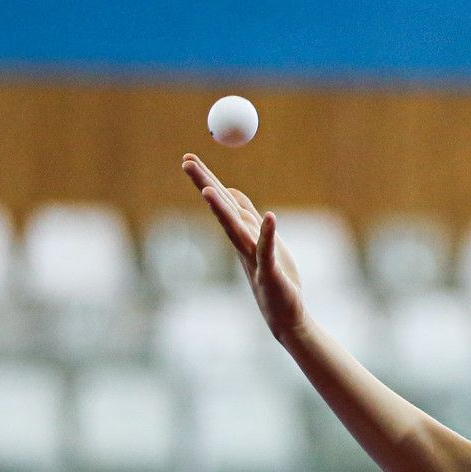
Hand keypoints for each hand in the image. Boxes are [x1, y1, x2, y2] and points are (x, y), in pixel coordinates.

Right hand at [181, 153, 305, 339]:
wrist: (285, 314)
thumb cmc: (274, 277)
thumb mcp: (261, 239)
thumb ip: (246, 216)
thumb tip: (229, 189)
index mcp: (240, 233)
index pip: (220, 200)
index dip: (205, 178)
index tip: (187, 157)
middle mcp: (242, 243)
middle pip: (221, 208)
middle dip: (204, 184)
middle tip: (185, 162)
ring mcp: (253, 258)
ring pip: (235, 229)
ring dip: (222, 211)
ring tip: (208, 191)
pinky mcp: (269, 272)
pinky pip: (267, 250)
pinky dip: (269, 233)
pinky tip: (270, 217)